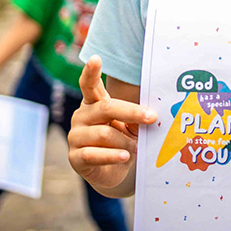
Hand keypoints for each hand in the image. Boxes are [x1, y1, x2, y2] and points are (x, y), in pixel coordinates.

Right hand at [68, 56, 155, 190]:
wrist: (115, 172)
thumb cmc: (124, 140)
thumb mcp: (131, 124)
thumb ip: (136, 115)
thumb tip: (155, 112)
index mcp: (93, 103)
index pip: (89, 84)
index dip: (91, 72)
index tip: (96, 58)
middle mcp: (81, 116)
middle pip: (106, 108)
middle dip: (132, 113)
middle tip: (152, 117)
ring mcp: (75, 136)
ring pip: (103, 134)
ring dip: (125, 141)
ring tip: (135, 147)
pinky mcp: (75, 158)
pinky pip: (94, 154)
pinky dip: (113, 155)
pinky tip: (124, 156)